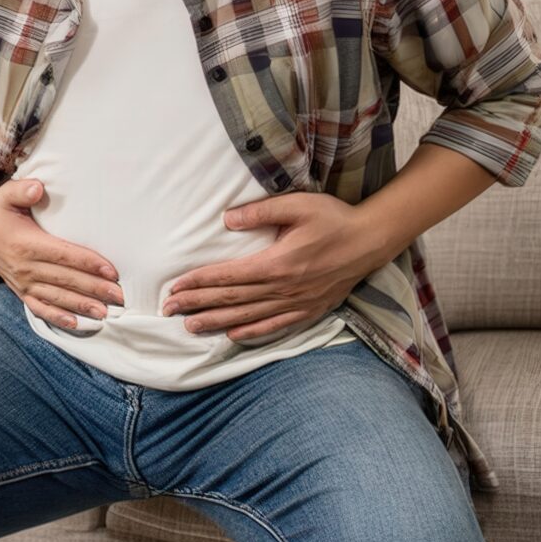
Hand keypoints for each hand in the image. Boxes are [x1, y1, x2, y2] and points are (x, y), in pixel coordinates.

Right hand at [0, 177, 124, 330]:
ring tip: (105, 313)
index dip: (88, 263)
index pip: (63, 255)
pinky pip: (39, 308)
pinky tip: (76, 324)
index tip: (111, 270)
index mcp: (25, 243)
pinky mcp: (20, 290)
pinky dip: (57, 318)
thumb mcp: (5, 195)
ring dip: (81, 306)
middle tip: (119, 295)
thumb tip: (38, 188)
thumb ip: (22, 190)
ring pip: (56, 297)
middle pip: (65, 279)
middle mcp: (24, 267)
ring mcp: (22, 282)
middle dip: (93, 288)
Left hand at [159, 192, 378, 341]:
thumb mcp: (297, 205)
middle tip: (168, 310)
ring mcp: (297, 302)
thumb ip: (260, 211)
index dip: (199, 282)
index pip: (228, 277)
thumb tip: (227, 219)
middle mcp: (284, 288)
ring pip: (249, 317)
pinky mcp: (310, 309)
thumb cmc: (333, 219)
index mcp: (277, 263)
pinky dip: (252, 332)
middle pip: (232, 300)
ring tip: (190, 327)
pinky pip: (276, 326)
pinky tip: (233, 336)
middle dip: (197, 304)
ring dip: (217, 322)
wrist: (372, 240)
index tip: (175, 287)